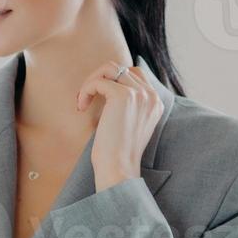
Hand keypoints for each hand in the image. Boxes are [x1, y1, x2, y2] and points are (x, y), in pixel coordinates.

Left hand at [76, 59, 163, 191]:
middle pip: (121, 67)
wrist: (119, 169)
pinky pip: (98, 81)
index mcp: (155, 102)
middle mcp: (151, 95)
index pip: (133, 74)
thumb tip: (105, 85)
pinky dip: (86, 90)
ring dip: (92, 81)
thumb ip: (127, 105)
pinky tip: (81, 107)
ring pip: (110, 68)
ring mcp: (139, 94)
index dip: (111, 81)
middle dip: (99, 79)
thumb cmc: (118, 153)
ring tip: (83, 100)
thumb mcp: (128, 124)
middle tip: (87, 98)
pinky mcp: (124, 96)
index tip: (97, 100)